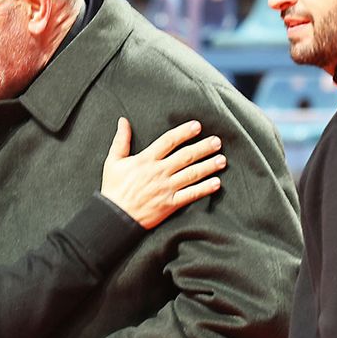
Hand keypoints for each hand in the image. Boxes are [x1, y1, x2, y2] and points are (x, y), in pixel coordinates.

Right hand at [100, 118, 224, 228]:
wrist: (114, 217)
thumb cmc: (113, 188)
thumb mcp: (113, 161)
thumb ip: (121, 140)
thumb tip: (123, 120)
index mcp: (146, 160)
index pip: (168, 141)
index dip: (183, 132)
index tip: (197, 126)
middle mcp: (159, 172)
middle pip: (185, 156)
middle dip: (203, 148)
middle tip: (217, 141)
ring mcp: (166, 188)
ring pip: (191, 174)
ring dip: (208, 166)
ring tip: (222, 160)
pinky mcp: (170, 204)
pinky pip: (191, 195)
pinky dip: (204, 189)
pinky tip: (217, 183)